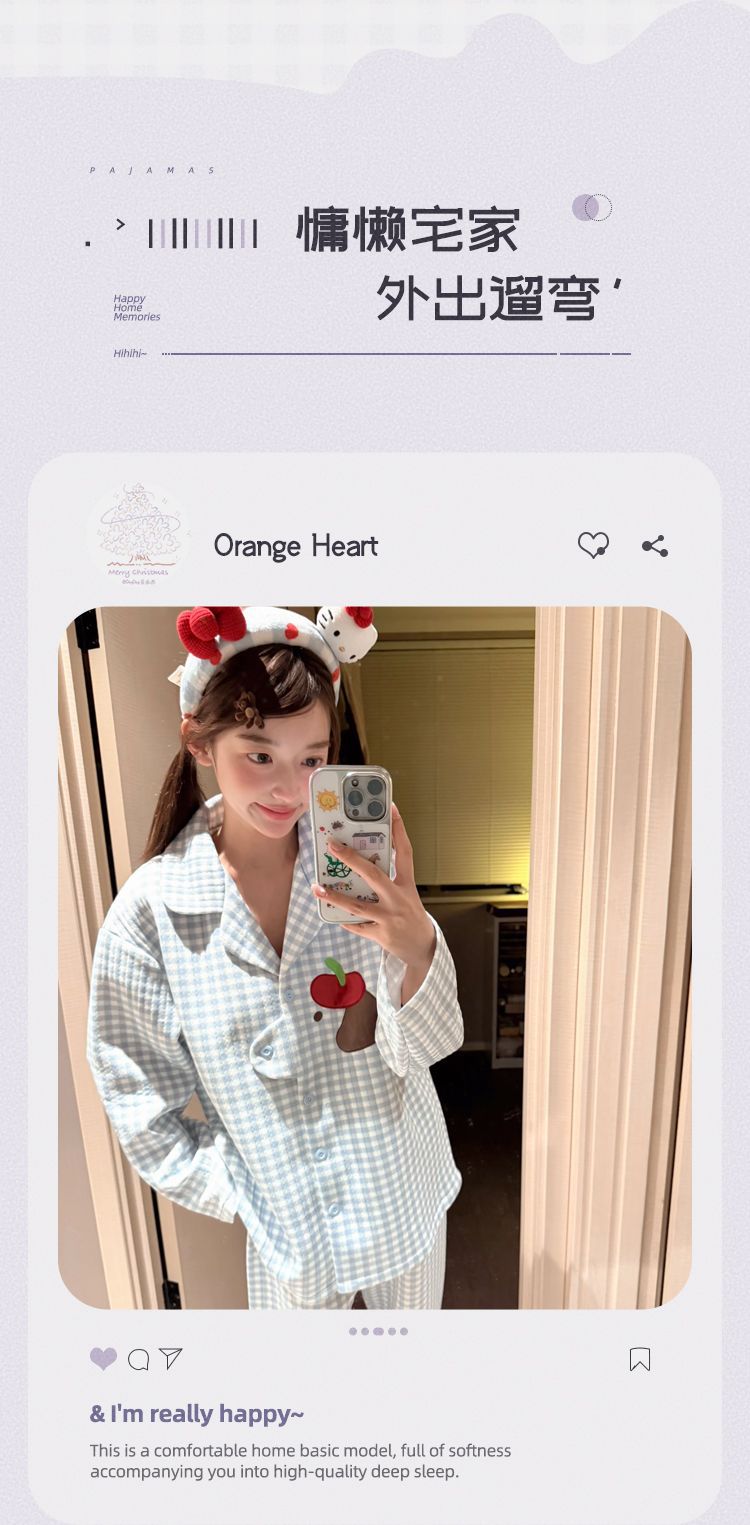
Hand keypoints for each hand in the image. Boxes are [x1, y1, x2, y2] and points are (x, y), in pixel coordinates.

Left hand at [311, 804, 435, 978]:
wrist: (422, 947)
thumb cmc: (409, 913)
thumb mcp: (405, 893)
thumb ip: (388, 878)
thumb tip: (360, 860)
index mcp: (407, 883)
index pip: (405, 851)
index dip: (399, 829)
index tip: (391, 808)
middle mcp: (398, 898)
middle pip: (373, 874)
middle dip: (351, 859)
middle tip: (332, 845)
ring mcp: (389, 917)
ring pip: (357, 905)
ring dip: (335, 896)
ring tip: (317, 888)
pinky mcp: (381, 934)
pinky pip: (356, 925)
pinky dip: (343, 920)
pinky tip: (332, 914)